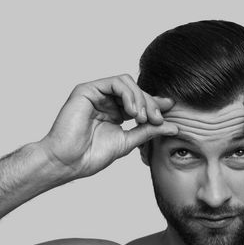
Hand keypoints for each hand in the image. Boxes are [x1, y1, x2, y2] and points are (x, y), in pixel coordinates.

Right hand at [39, 74, 177, 178]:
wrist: (69, 162)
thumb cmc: (91, 155)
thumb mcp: (128, 142)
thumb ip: (149, 132)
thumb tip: (174, 127)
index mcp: (115, 112)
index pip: (140, 101)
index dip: (156, 104)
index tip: (172, 110)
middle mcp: (106, 101)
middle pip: (136, 90)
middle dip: (151, 103)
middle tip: (158, 119)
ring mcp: (96, 94)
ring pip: (127, 83)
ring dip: (140, 99)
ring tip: (142, 118)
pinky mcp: (87, 90)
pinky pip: (115, 82)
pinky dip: (129, 94)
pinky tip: (133, 112)